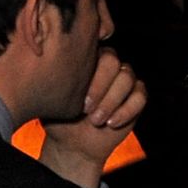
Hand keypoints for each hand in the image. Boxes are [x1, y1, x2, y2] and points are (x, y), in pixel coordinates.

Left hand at [41, 50, 146, 187]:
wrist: (74, 143)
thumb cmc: (59, 117)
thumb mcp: (50, 97)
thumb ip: (52, 79)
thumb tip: (48, 67)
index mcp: (84, 59)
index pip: (92, 44)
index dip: (90, 56)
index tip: (78, 77)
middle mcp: (106, 65)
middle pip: (112, 61)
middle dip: (99, 85)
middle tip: (85, 108)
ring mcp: (123, 80)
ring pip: (126, 78)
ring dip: (111, 101)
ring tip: (96, 120)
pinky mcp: (136, 97)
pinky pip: (139, 96)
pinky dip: (126, 110)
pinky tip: (111, 123)